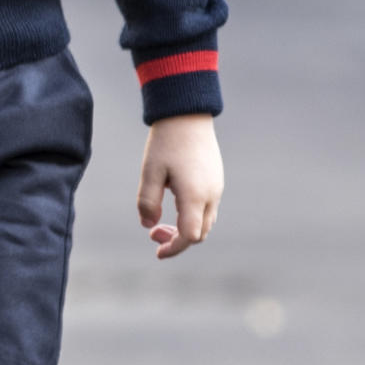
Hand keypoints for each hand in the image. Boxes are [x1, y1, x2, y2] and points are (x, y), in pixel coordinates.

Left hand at [137, 114, 223, 258]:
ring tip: (161, 220)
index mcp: (195, 196)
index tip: (157, 251)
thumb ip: (148, 201)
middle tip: (152, 232)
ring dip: (185, 228)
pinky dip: (192, 215)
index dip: (173, 248)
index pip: (189, 237)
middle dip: (177, 239)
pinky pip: (208, 208)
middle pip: (199, 233)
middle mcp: (211, 195)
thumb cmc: (166, 142)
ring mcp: (217, 187)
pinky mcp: (216, 178)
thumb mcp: (150, 172)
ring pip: (205, 222)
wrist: (187, 113)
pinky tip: (173, 203)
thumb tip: (148, 226)